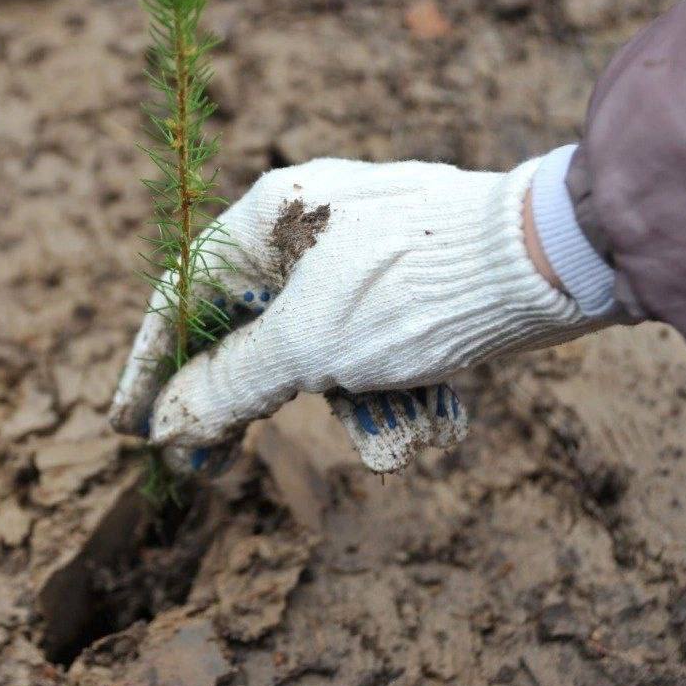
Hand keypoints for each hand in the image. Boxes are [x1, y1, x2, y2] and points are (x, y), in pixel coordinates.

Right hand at [110, 156, 594, 472]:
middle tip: (215, 466)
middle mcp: (306, 231)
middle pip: (247, 332)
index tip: (128, 427)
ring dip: (351, 408)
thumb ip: (231, 384)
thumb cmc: (418, 286)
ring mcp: (358, 257)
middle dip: (251, 404)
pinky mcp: (407, 285)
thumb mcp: (310, 346)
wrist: (557, 257)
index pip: (182, 295)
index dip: (149, 366)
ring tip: (396, 443)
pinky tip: (435, 422)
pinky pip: (373, 349)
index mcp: (266, 219)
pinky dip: (394, 391)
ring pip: (318, 352)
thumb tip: (169, 422)